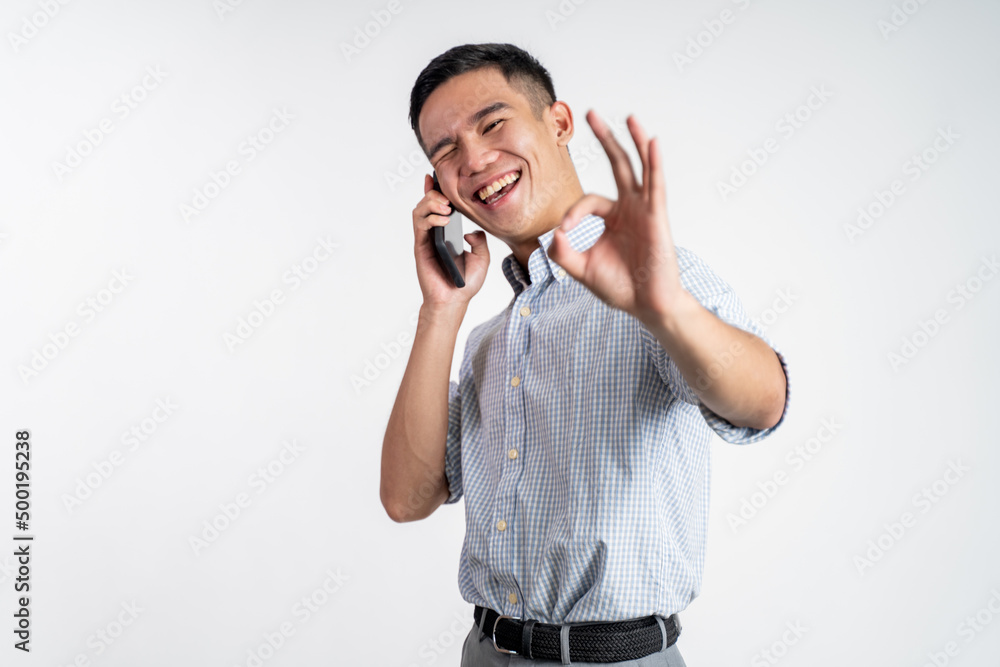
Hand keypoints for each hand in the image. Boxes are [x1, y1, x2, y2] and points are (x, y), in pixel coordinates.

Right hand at [412, 173, 488, 310]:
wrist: (455, 299)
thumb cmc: (466, 282)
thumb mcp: (482, 258)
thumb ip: (480, 241)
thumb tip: (471, 231)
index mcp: (447, 233)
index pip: (438, 207)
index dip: (435, 190)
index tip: (435, 178)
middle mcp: (434, 234)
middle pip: (426, 203)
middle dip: (435, 194)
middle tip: (448, 199)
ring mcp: (426, 239)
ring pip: (420, 211)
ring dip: (431, 203)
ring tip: (446, 208)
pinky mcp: (421, 247)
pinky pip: (420, 225)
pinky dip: (430, 217)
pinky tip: (443, 220)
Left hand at [547, 111, 685, 325]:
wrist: (646, 305)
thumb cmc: (620, 287)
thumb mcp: (581, 269)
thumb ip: (563, 253)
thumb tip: (552, 234)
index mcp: (612, 217)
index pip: (588, 201)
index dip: (572, 213)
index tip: (564, 231)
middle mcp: (630, 208)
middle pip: (618, 165)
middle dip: (605, 138)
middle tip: (590, 113)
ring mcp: (645, 210)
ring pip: (639, 168)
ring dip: (634, 142)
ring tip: (629, 117)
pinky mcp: (658, 217)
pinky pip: (656, 185)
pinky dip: (654, 163)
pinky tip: (653, 142)